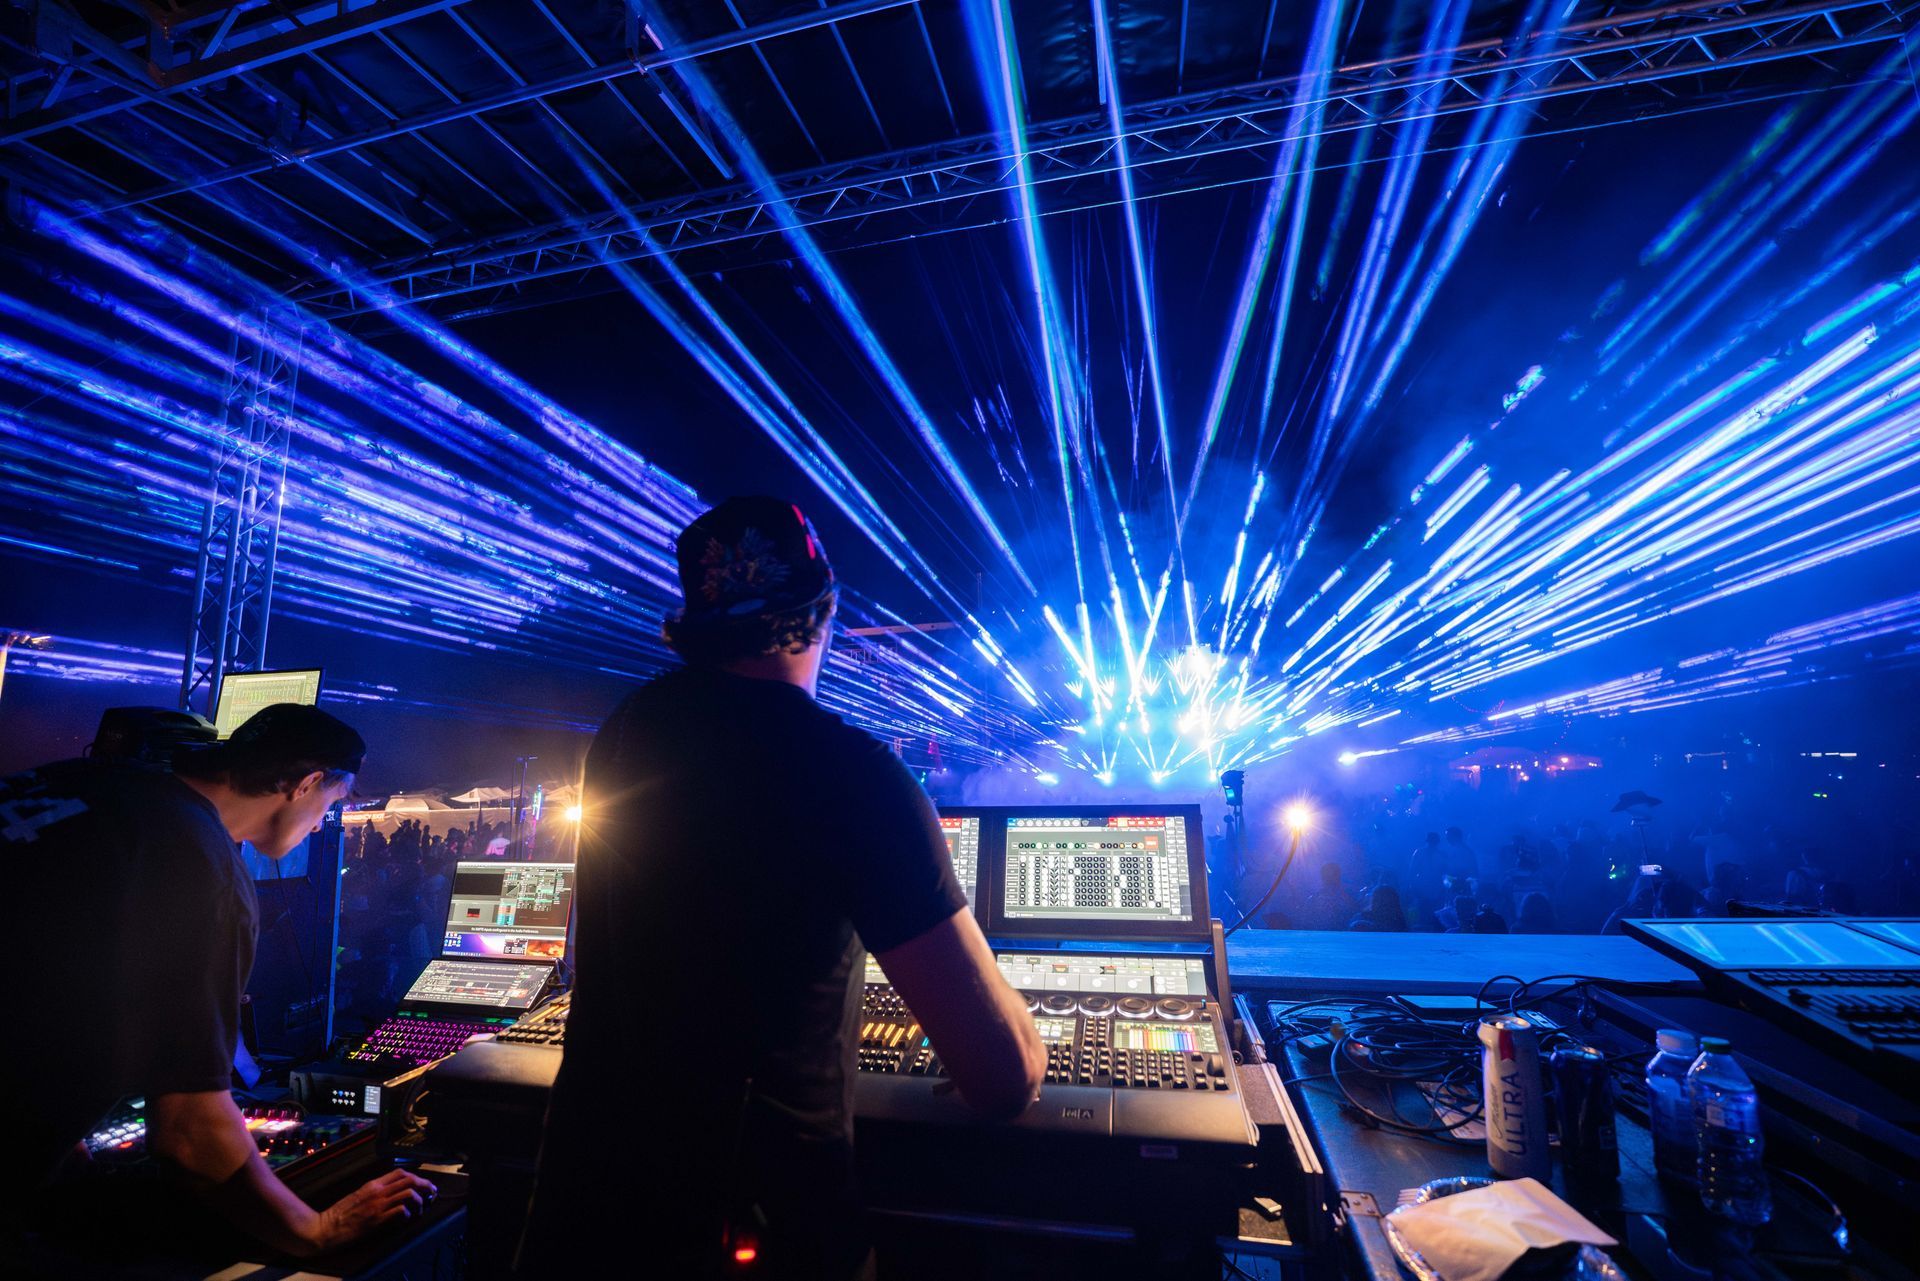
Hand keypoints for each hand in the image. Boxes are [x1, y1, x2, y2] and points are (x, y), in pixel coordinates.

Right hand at [305, 1169, 436, 1254]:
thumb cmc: (340, 1214)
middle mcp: (377, 1192)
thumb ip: (375, 1191)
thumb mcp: (358, 1195)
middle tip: (432, 1193)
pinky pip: (400, 1211)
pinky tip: (406, 1218)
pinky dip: (408, 1214)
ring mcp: (377, 1206)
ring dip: (420, 1200)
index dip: (416, 1176)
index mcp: (373, 1185)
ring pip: (408, 1194)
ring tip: (421, 1208)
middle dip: (425, 1185)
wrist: (325, 1228)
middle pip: (409, 1180)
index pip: (400, 1172)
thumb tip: (393, 1191)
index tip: (423, 1183)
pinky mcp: (376, 1220)